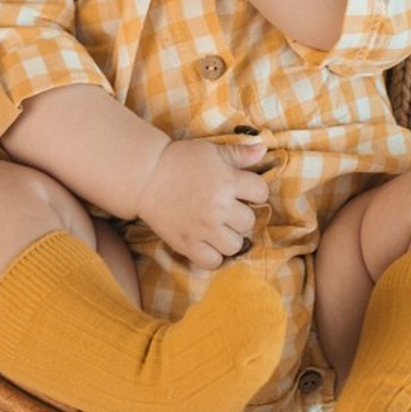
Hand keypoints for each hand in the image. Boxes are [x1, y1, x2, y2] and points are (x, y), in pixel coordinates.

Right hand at [133, 138, 268, 268]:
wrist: (146, 176)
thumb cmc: (180, 161)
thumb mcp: (212, 152)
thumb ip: (239, 153)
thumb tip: (264, 149)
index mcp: (227, 181)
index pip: (261, 192)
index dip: (255, 191)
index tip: (243, 191)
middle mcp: (218, 207)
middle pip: (249, 221)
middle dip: (240, 215)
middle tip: (226, 210)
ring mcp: (203, 228)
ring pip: (235, 245)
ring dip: (229, 237)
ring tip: (218, 228)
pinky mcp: (187, 244)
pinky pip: (212, 262)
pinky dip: (212, 256)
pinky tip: (207, 243)